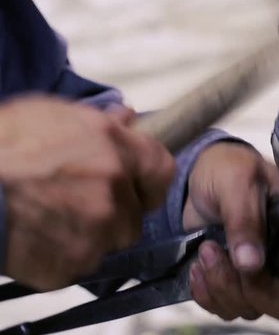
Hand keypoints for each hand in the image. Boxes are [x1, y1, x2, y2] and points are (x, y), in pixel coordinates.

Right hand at [0, 96, 174, 290]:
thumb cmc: (2, 145)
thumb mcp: (51, 113)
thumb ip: (99, 121)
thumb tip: (127, 118)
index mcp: (115, 150)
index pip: (162, 171)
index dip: (147, 180)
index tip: (135, 185)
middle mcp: (114, 192)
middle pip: (135, 213)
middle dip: (115, 211)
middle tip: (79, 202)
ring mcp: (96, 233)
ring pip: (110, 241)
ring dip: (91, 234)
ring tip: (53, 217)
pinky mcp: (72, 265)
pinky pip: (80, 263)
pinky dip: (63, 255)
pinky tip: (38, 236)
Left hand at [183, 142, 278, 321]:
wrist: (195, 176)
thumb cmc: (229, 168)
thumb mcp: (239, 181)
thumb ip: (245, 219)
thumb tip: (251, 264)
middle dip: (256, 291)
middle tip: (224, 254)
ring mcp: (262, 278)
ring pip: (254, 310)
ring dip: (224, 287)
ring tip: (205, 249)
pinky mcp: (232, 285)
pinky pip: (225, 310)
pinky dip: (208, 295)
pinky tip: (196, 267)